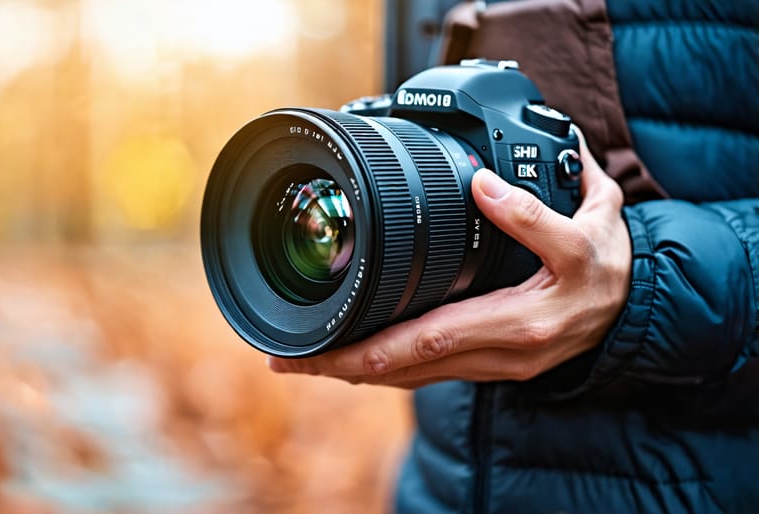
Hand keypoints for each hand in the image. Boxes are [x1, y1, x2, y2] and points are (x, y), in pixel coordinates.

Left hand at [268, 131, 630, 387]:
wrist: (632, 307)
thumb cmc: (608, 266)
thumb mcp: (590, 226)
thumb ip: (534, 210)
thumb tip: (483, 183)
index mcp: (520, 320)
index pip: (431, 337)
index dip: (373, 345)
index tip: (324, 341)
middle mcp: (501, 353)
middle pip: (406, 368)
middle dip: (342, 366)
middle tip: (285, 361)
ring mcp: (493, 366)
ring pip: (412, 377)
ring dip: (354, 371)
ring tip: (302, 361)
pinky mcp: (489, 366)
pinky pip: (427, 374)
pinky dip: (384, 369)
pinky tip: (351, 360)